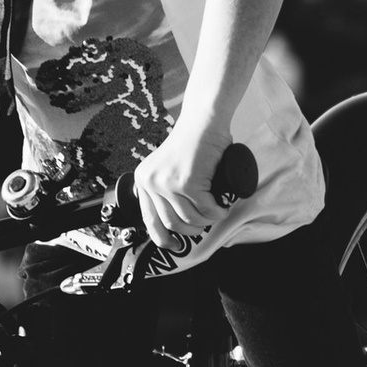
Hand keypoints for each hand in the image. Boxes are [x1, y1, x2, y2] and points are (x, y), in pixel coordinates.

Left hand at [133, 117, 227, 250]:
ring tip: (217, 212)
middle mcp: (151, 182)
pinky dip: (217, 212)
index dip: (163, 238)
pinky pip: (206, 209)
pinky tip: (223, 207)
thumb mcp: (169, 168)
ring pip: (190, 219)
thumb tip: (177, 220)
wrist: (204, 120)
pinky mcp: (187, 182)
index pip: (149, 219)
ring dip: (207, 221)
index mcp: (143, 180)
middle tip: (205, 223)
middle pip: (171, 224)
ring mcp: (168, 183)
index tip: (175, 246)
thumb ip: (166, 189)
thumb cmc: (192, 143)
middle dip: (192, 229)